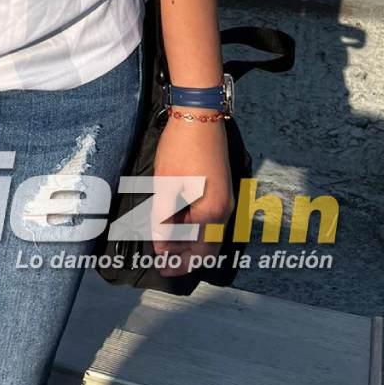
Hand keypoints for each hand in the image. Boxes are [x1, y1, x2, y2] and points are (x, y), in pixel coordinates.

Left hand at [151, 116, 233, 276]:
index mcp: (211, 214)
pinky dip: (199, 232)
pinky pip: (213, 222)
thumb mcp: (166, 184)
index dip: (173, 257)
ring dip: (193, 247)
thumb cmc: (181, 149)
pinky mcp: (222, 189)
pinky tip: (184, 229)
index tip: (157, 263)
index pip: (191, 246)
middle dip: (187, 260)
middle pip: (207, 248)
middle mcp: (224, 212)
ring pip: (212, 236)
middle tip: (166, 268)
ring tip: (172, 253)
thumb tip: (161, 246)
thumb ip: (164, 219)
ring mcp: (226, 200)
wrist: (200, 116)